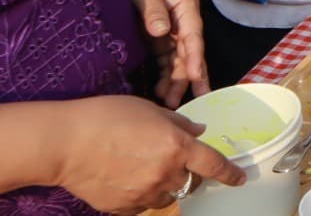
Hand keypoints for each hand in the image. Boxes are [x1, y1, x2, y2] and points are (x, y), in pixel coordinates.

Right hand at [51, 95, 243, 213]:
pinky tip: (128, 181)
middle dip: (191, 175)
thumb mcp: (149, 109)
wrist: (65, 143)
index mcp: (176, 147)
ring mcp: (143, 194)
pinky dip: (142, 197)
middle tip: (177, 163)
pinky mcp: (122, 208)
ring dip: (167, 187)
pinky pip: (142, 206)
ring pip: (168, 197)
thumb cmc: (107, 116)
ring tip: (148, 170)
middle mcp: (165, 174)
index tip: (240, 179)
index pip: (213, 165)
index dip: (230, 173)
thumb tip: (197, 132)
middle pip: (191, 183)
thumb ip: (178, 123)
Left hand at [122, 0, 206, 106]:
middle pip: (190, 53)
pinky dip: (165, 73)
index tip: (194, 78)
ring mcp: (172, 29)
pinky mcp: (160, 35)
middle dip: (189, 78)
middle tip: (187, 102)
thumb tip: (160, 31)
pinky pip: (166, 58)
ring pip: (179, 59)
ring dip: (176, 80)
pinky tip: (160, 89)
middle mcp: (183, 22)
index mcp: (186, 8)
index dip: (194, 59)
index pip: (193, 38)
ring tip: (170, 103)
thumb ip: (154, 9)